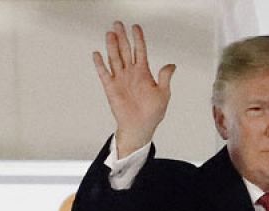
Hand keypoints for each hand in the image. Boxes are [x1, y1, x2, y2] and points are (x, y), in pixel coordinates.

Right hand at [91, 22, 175, 156]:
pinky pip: (104, 73)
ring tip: (110, 34)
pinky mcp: (111, 88)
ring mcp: (120, 79)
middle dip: (122, 37)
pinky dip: (100, 64)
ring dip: (112, 46)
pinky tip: (97, 54)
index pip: (140, 50)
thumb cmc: (152, 113)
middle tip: (118, 24)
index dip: (138, 38)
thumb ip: (165, 78)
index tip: (135, 27)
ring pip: (115, 58)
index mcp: (143, 73)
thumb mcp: (164, 94)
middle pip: (125, 50)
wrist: (140, 127)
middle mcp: (130, 73)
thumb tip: (171, 65)